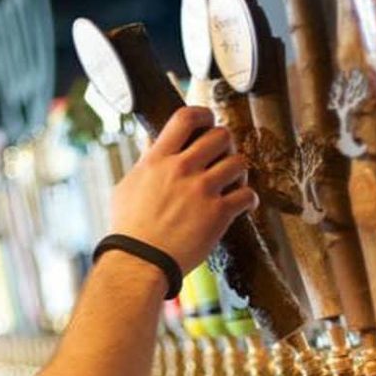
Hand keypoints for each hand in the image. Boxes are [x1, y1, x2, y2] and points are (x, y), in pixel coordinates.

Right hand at [109, 107, 257, 273]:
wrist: (139, 262)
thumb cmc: (129, 228)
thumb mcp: (127, 186)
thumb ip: (145, 162)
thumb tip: (152, 144)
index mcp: (158, 160)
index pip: (185, 118)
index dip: (203, 114)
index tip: (208, 122)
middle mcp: (182, 169)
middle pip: (220, 135)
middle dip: (225, 144)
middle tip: (223, 156)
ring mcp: (202, 190)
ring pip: (239, 162)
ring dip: (240, 171)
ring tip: (233, 181)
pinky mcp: (218, 214)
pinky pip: (247, 195)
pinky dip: (249, 199)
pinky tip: (242, 203)